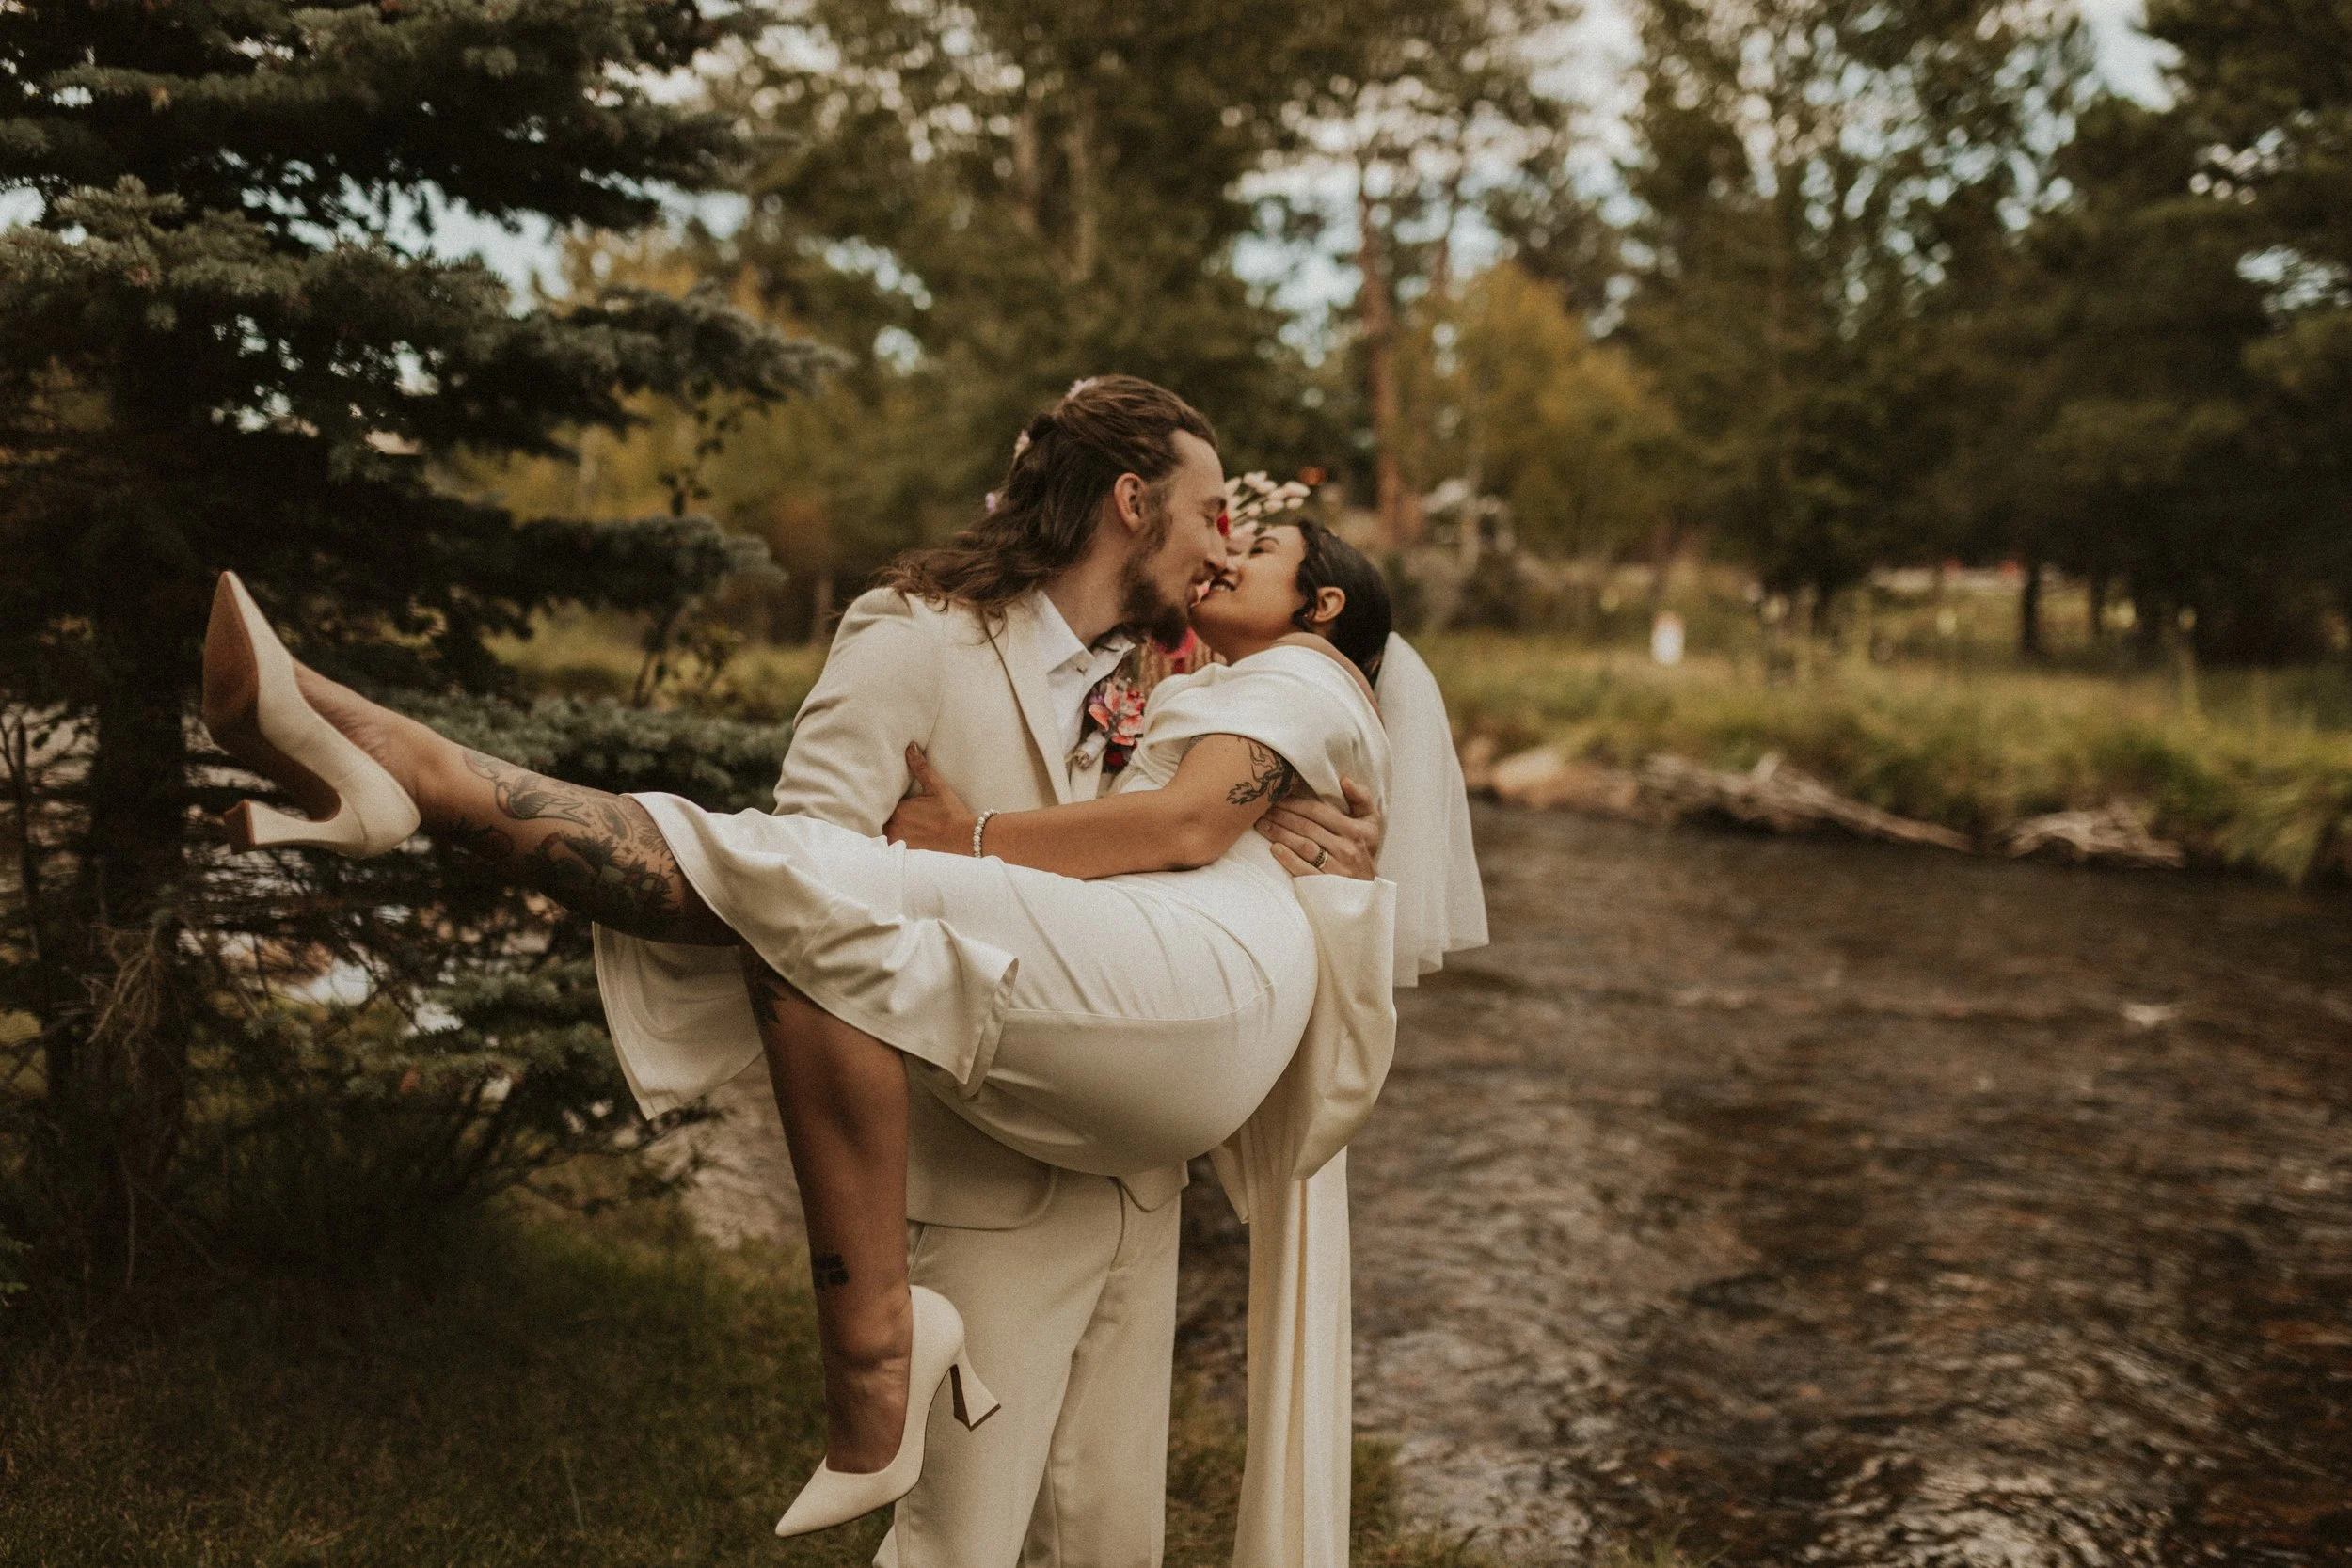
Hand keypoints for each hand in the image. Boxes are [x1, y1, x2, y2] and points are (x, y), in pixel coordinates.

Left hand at [884, 745, 977, 854]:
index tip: (877, 793)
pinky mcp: (906, 850)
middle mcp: (895, 827)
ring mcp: (899, 841)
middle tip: (878, 803)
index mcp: (898, 811)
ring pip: (883, 832)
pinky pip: (891, 843)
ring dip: (884, 825)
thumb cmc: (950, 811)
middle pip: (879, 818)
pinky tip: (896, 832)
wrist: (963, 837)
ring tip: (885, 815)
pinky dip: (890, 838)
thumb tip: (910, 746)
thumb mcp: (936, 787)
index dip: (879, 799)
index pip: (879, 804)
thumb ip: (920, 767)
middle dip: (879, 812)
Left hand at [1256, 776, 1382, 879]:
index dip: (1295, 803)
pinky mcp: (1326, 886)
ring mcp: (1336, 868)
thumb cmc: (1365, 850)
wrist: (1368, 891)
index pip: (1318, 812)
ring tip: (1262, 825)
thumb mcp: (1371, 822)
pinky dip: (1287, 858)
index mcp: (1355, 830)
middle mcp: (1347, 848)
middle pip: (1306, 827)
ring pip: (1303, 845)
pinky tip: (1274, 848)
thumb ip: (1361, 798)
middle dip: (1281, 816)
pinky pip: (1303, 870)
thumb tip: (1344, 780)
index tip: (1278, 797)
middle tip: (1263, 809)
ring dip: (1279, 833)